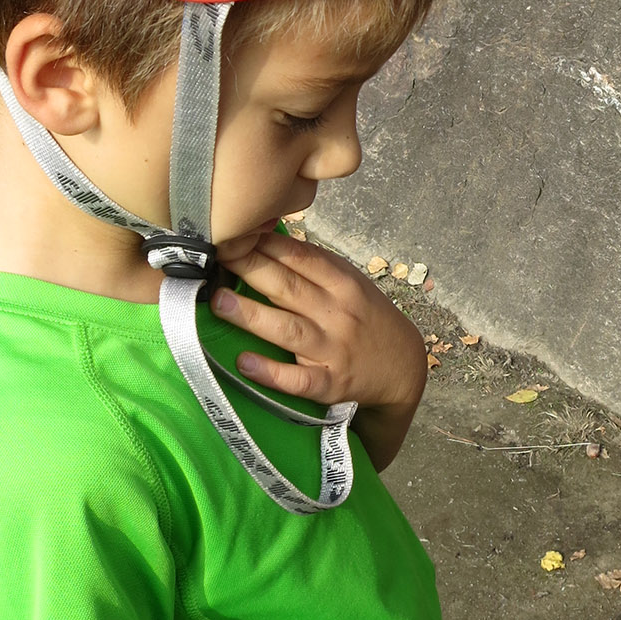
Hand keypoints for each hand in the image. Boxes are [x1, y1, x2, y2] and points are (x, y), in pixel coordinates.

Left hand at [211, 233, 425, 467]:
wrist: (402, 369)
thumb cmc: (367, 320)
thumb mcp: (352, 284)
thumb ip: (316, 265)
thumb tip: (268, 238)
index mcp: (343, 285)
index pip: (300, 258)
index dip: (265, 244)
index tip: (234, 233)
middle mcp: (337, 315)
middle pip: (289, 288)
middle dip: (251, 269)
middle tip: (217, 256)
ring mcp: (333, 351)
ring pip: (288, 330)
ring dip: (252, 315)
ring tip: (219, 302)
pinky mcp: (329, 385)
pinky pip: (298, 380)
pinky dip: (272, 372)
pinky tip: (245, 363)